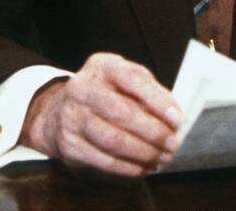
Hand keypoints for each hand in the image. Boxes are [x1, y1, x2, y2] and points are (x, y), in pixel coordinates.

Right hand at [20, 52, 182, 177]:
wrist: (59, 112)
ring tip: (161, 158)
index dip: (156, 100)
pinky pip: (104, 160)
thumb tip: (174, 116)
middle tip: (172, 144)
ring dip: (143, 153)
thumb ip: (149, 91)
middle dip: (152, 131)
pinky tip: (143, 168)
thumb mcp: (124, 79)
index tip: (177, 119)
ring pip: (112, 140)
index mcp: (101, 66)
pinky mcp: (69, 144)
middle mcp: (81, 88)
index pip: (131, 79)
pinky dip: (128, 167)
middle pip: (120, 112)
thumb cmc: (104, 93)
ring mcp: (71, 117)